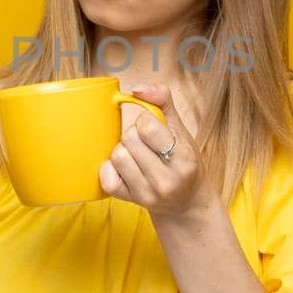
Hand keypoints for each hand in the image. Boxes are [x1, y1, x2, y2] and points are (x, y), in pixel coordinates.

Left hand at [100, 82, 221, 222]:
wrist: (186, 203)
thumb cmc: (184, 162)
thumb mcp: (182, 132)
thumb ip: (163, 101)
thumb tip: (137, 88)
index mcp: (183, 158)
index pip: (148, 127)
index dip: (145, 121)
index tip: (152, 128)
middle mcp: (166, 179)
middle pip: (129, 139)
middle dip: (133, 135)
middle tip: (144, 144)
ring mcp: (147, 193)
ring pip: (117, 156)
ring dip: (123, 150)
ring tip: (136, 155)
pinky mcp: (131, 201)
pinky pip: (107, 178)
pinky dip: (110, 169)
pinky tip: (124, 169)